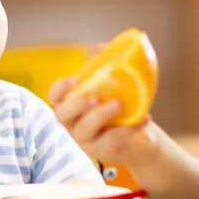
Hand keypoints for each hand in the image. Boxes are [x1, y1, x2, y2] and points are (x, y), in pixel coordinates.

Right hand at [48, 76, 162, 168]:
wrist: (143, 141)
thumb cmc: (124, 110)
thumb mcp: (116, 88)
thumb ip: (107, 68)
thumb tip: (101, 46)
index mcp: (72, 106)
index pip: (54, 98)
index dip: (59, 89)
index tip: (73, 79)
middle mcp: (73, 124)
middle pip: (62, 115)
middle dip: (76, 104)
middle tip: (95, 96)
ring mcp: (85, 141)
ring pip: (83, 131)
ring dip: (99, 116)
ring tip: (119, 104)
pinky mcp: (103, 152)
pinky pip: (109, 142)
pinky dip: (127, 130)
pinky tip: (143, 119)